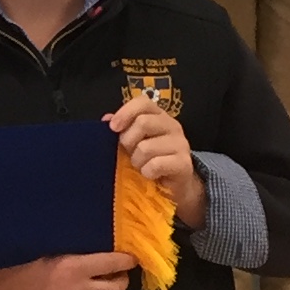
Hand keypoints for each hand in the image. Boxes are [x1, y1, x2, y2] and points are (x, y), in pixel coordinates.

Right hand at [0, 252, 135, 289]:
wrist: (3, 282)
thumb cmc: (27, 258)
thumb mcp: (53, 245)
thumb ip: (79, 248)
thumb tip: (107, 244)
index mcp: (74, 267)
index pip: (112, 264)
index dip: (126, 260)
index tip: (131, 258)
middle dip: (122, 280)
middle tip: (117, 274)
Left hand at [105, 96, 208, 223]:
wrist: (172, 187)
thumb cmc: (149, 160)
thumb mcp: (133, 142)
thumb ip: (121, 129)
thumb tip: (106, 119)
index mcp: (158, 116)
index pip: (143, 102)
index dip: (125, 112)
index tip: (113, 127)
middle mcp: (172, 125)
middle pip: (143, 122)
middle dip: (128, 141)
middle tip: (129, 153)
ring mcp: (181, 144)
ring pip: (146, 147)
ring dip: (137, 161)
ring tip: (141, 166)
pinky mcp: (184, 163)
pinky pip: (155, 165)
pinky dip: (147, 172)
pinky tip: (150, 174)